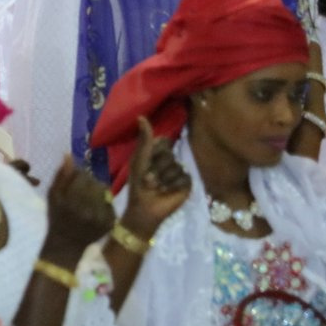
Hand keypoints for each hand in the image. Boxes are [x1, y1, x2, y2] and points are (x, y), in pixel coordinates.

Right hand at [40, 157, 115, 264]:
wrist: (67, 244)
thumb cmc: (57, 217)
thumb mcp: (53, 196)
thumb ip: (61, 176)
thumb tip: (68, 155)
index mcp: (71, 203)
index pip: (81, 176)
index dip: (78, 175)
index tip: (74, 180)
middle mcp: (88, 210)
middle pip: (94, 182)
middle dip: (88, 182)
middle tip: (82, 189)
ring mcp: (101, 218)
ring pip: (104, 190)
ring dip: (97, 190)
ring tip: (89, 197)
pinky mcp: (110, 222)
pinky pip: (109, 202)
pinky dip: (103, 201)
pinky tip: (95, 207)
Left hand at [120, 117, 191, 236]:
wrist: (145, 209)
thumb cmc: (138, 185)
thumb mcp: (138, 161)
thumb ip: (144, 140)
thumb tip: (141, 116)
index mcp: (157, 153)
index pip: (163, 141)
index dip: (155, 151)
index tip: (147, 161)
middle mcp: (170, 160)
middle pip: (169, 154)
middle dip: (156, 168)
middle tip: (149, 180)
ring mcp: (179, 172)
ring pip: (176, 166)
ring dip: (162, 179)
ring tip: (156, 188)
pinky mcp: (187, 183)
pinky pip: (183, 177)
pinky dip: (172, 185)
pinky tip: (167, 192)